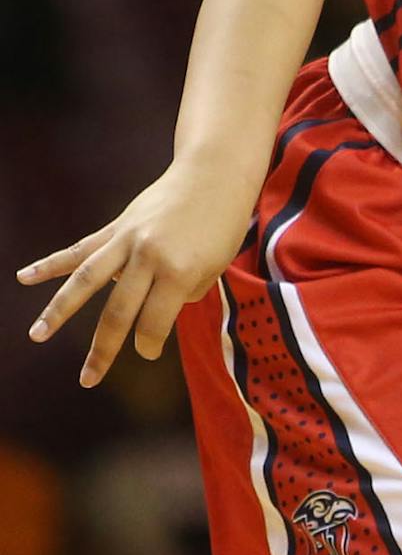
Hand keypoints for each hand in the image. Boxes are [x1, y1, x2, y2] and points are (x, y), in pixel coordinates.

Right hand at [19, 157, 260, 385]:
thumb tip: (151, 309)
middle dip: (104, 349)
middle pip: (118, 311)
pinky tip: (24, 277)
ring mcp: (128, 240)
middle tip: (87, 379)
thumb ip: (185, 291)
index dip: (150, 342)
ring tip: (37, 335)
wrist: (213, 174)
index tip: (149, 351)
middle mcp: (148, 257)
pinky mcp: (117, 227)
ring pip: (87, 281)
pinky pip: (81, 249)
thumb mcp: (216, 264)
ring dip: (59, 311)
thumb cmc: (223, 224)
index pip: (155, 321)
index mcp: (179, 271)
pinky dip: (52, 264)